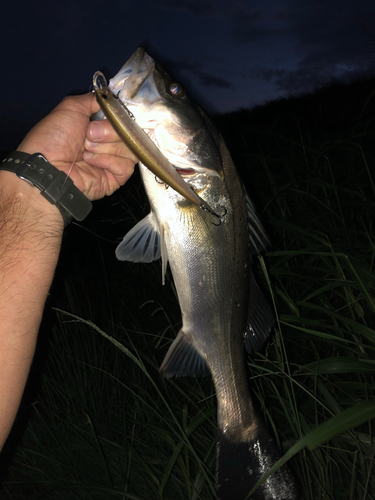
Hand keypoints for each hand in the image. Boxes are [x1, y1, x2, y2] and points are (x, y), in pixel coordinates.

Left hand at [17, 93, 137, 200]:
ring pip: (130, 148)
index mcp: (100, 127)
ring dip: (107, 146)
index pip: (125, 119)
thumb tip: (110, 99)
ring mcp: (113, 161)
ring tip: (87, 150)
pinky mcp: (116, 178)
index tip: (112, 114)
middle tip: (89, 134)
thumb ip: (93, 100)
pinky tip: (90, 162)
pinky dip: (108, 161)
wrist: (49, 166)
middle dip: (109, 131)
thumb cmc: (55, 138)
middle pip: (130, 133)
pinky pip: (126, 166)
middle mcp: (109, 143)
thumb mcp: (71, 107)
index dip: (122, 116)